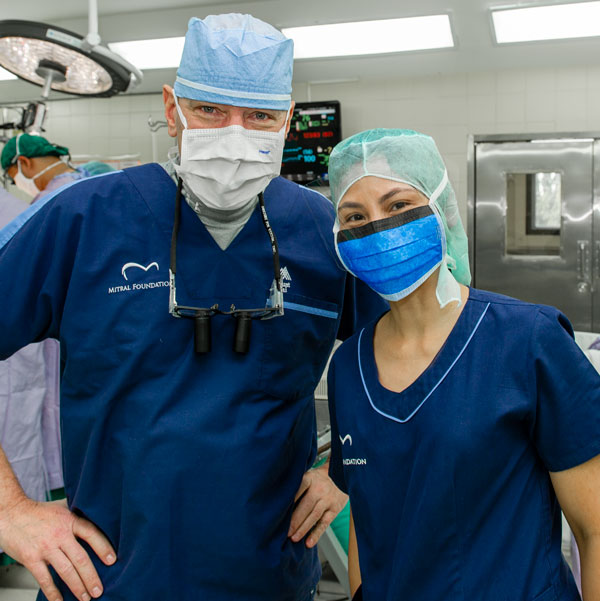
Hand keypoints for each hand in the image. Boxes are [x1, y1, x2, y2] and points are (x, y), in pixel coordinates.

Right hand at [0, 497, 115, 600]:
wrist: (12, 513)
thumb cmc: (37, 512)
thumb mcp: (61, 509)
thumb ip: (76, 517)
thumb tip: (95, 522)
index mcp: (69, 520)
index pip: (91, 533)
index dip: (103, 547)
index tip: (112, 560)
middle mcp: (60, 533)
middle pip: (81, 558)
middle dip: (91, 577)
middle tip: (99, 590)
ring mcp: (45, 547)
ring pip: (66, 570)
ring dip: (77, 586)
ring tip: (85, 597)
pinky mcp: (31, 558)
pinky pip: (45, 579)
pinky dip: (53, 592)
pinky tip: (59, 600)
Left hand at [288, 465, 347, 547]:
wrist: (341, 476)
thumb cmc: (318, 479)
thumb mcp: (309, 476)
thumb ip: (298, 486)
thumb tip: (280, 503)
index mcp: (310, 479)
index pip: (298, 488)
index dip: (290, 499)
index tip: (280, 511)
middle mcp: (319, 489)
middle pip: (306, 505)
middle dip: (295, 520)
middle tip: (285, 532)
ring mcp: (328, 499)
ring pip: (314, 515)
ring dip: (303, 528)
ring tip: (293, 538)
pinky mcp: (335, 509)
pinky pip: (325, 523)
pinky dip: (316, 534)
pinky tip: (309, 543)